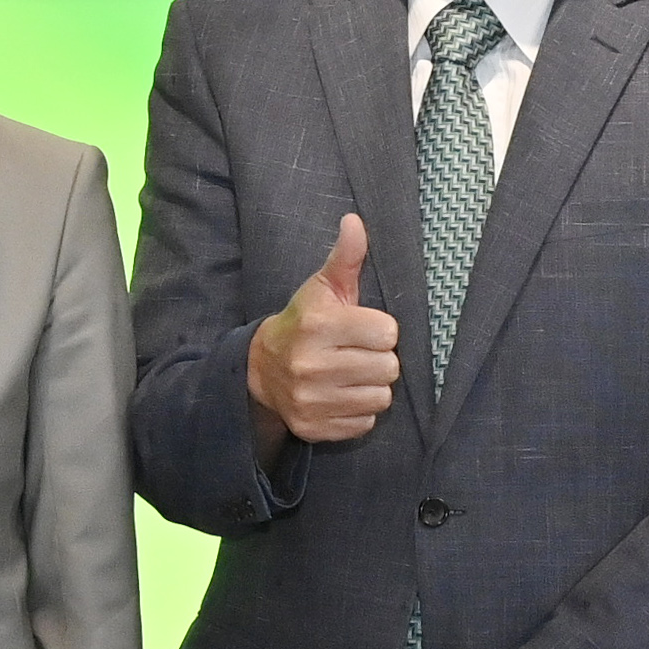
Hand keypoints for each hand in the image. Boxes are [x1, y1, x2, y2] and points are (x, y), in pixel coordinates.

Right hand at [247, 215, 399, 454]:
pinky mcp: (312, 427)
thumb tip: (355, 221)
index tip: (361, 329)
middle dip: (378, 359)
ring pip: (380, 398)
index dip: (380, 330)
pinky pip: (365, 423)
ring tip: (350, 375)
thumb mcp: (322, 288)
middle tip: (356, 354)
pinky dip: (357, 412)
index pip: (388, 333)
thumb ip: (346, 257)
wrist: (260, 369)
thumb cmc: (303, 323)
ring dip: (371, 387)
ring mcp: (310, 399)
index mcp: (318, 325)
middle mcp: (311, 364)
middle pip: (388, 368)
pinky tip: (340, 396)